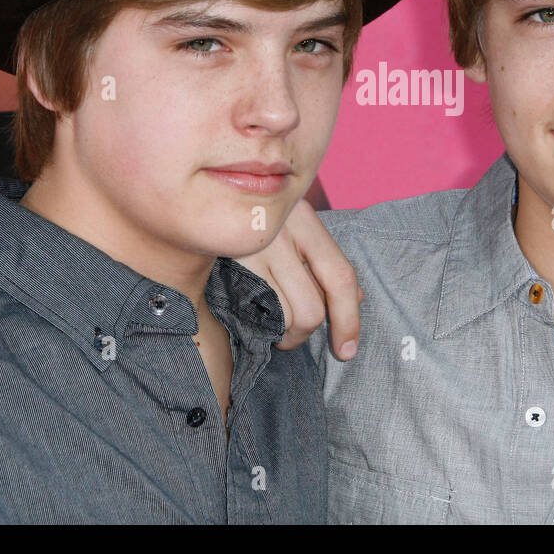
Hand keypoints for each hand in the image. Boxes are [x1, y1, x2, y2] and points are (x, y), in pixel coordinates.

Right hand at [236, 198, 363, 357]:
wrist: (195, 202)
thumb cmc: (251, 224)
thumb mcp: (293, 230)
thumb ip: (325, 263)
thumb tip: (358, 298)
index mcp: (303, 217)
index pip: (340, 277)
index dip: (349, 320)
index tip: (347, 350)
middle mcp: (279, 230)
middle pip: (312, 310)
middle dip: (303, 333)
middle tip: (290, 330)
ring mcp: (248, 250)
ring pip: (282, 318)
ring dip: (278, 332)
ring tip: (266, 318)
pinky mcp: (220, 268)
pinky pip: (250, 316)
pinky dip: (255, 325)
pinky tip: (248, 312)